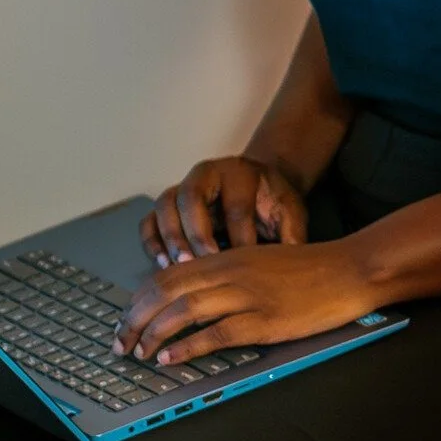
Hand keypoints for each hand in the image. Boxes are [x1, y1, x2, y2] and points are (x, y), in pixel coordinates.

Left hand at [111, 239, 376, 365]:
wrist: (348, 269)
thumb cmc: (304, 270)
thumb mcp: (254, 262)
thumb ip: (222, 275)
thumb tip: (187, 299)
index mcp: (222, 258)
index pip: (164, 276)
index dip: (138, 300)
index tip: (124, 321)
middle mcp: (227, 272)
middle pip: (164, 292)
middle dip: (134, 319)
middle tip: (119, 343)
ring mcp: (245, 295)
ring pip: (183, 310)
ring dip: (154, 333)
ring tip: (139, 353)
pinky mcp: (265, 320)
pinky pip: (217, 333)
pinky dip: (188, 346)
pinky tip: (170, 358)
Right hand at [141, 156, 307, 265]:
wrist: (257, 184)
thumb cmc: (271, 201)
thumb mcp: (290, 211)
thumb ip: (292, 235)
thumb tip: (291, 266)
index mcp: (238, 172)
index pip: (235, 206)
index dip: (240, 237)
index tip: (245, 265)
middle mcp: (204, 174)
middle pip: (190, 198)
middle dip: (197, 234)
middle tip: (204, 264)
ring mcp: (180, 187)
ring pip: (164, 206)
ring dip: (171, 238)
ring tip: (182, 267)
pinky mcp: (167, 205)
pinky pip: (148, 220)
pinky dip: (152, 243)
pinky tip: (163, 265)